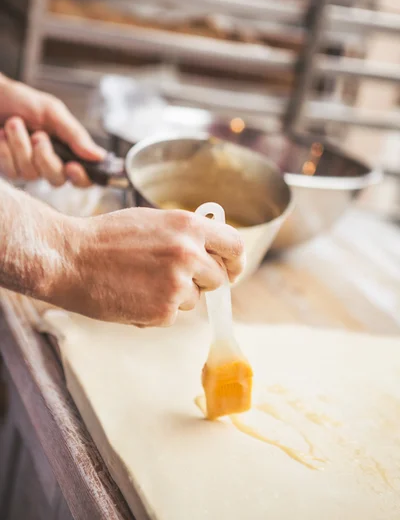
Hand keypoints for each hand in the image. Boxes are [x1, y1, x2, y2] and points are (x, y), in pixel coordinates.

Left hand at [0, 74, 104, 186]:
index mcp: (68, 150)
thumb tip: (99, 156)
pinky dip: (6, 149)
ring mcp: (29, 168)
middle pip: (58, 180)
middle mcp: (50, 163)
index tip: (72, 167)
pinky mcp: (9, 170)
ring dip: (21, 145)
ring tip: (14, 123)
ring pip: (32, 174)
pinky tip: (2, 134)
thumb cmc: (22, 102)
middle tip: (38, 135)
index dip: (82, 178)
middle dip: (46, 158)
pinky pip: (12, 171)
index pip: (84, 176)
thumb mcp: (53, 112)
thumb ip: (75, 135)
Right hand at [58, 208, 244, 325]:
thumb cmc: (106, 237)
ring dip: (175, 296)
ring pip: (194, 299)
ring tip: (142, 282)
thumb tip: (209, 249)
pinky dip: (156, 311)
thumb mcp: (153, 220)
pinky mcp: (163, 311)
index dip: (236, 261)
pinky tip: (133, 296)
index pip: (235, 246)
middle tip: (176, 279)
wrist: (70, 258)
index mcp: (189, 226)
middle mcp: (189, 254)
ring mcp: (178, 284)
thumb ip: (185, 233)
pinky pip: (172, 315)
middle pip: (218, 278)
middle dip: (202, 282)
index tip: (231, 270)